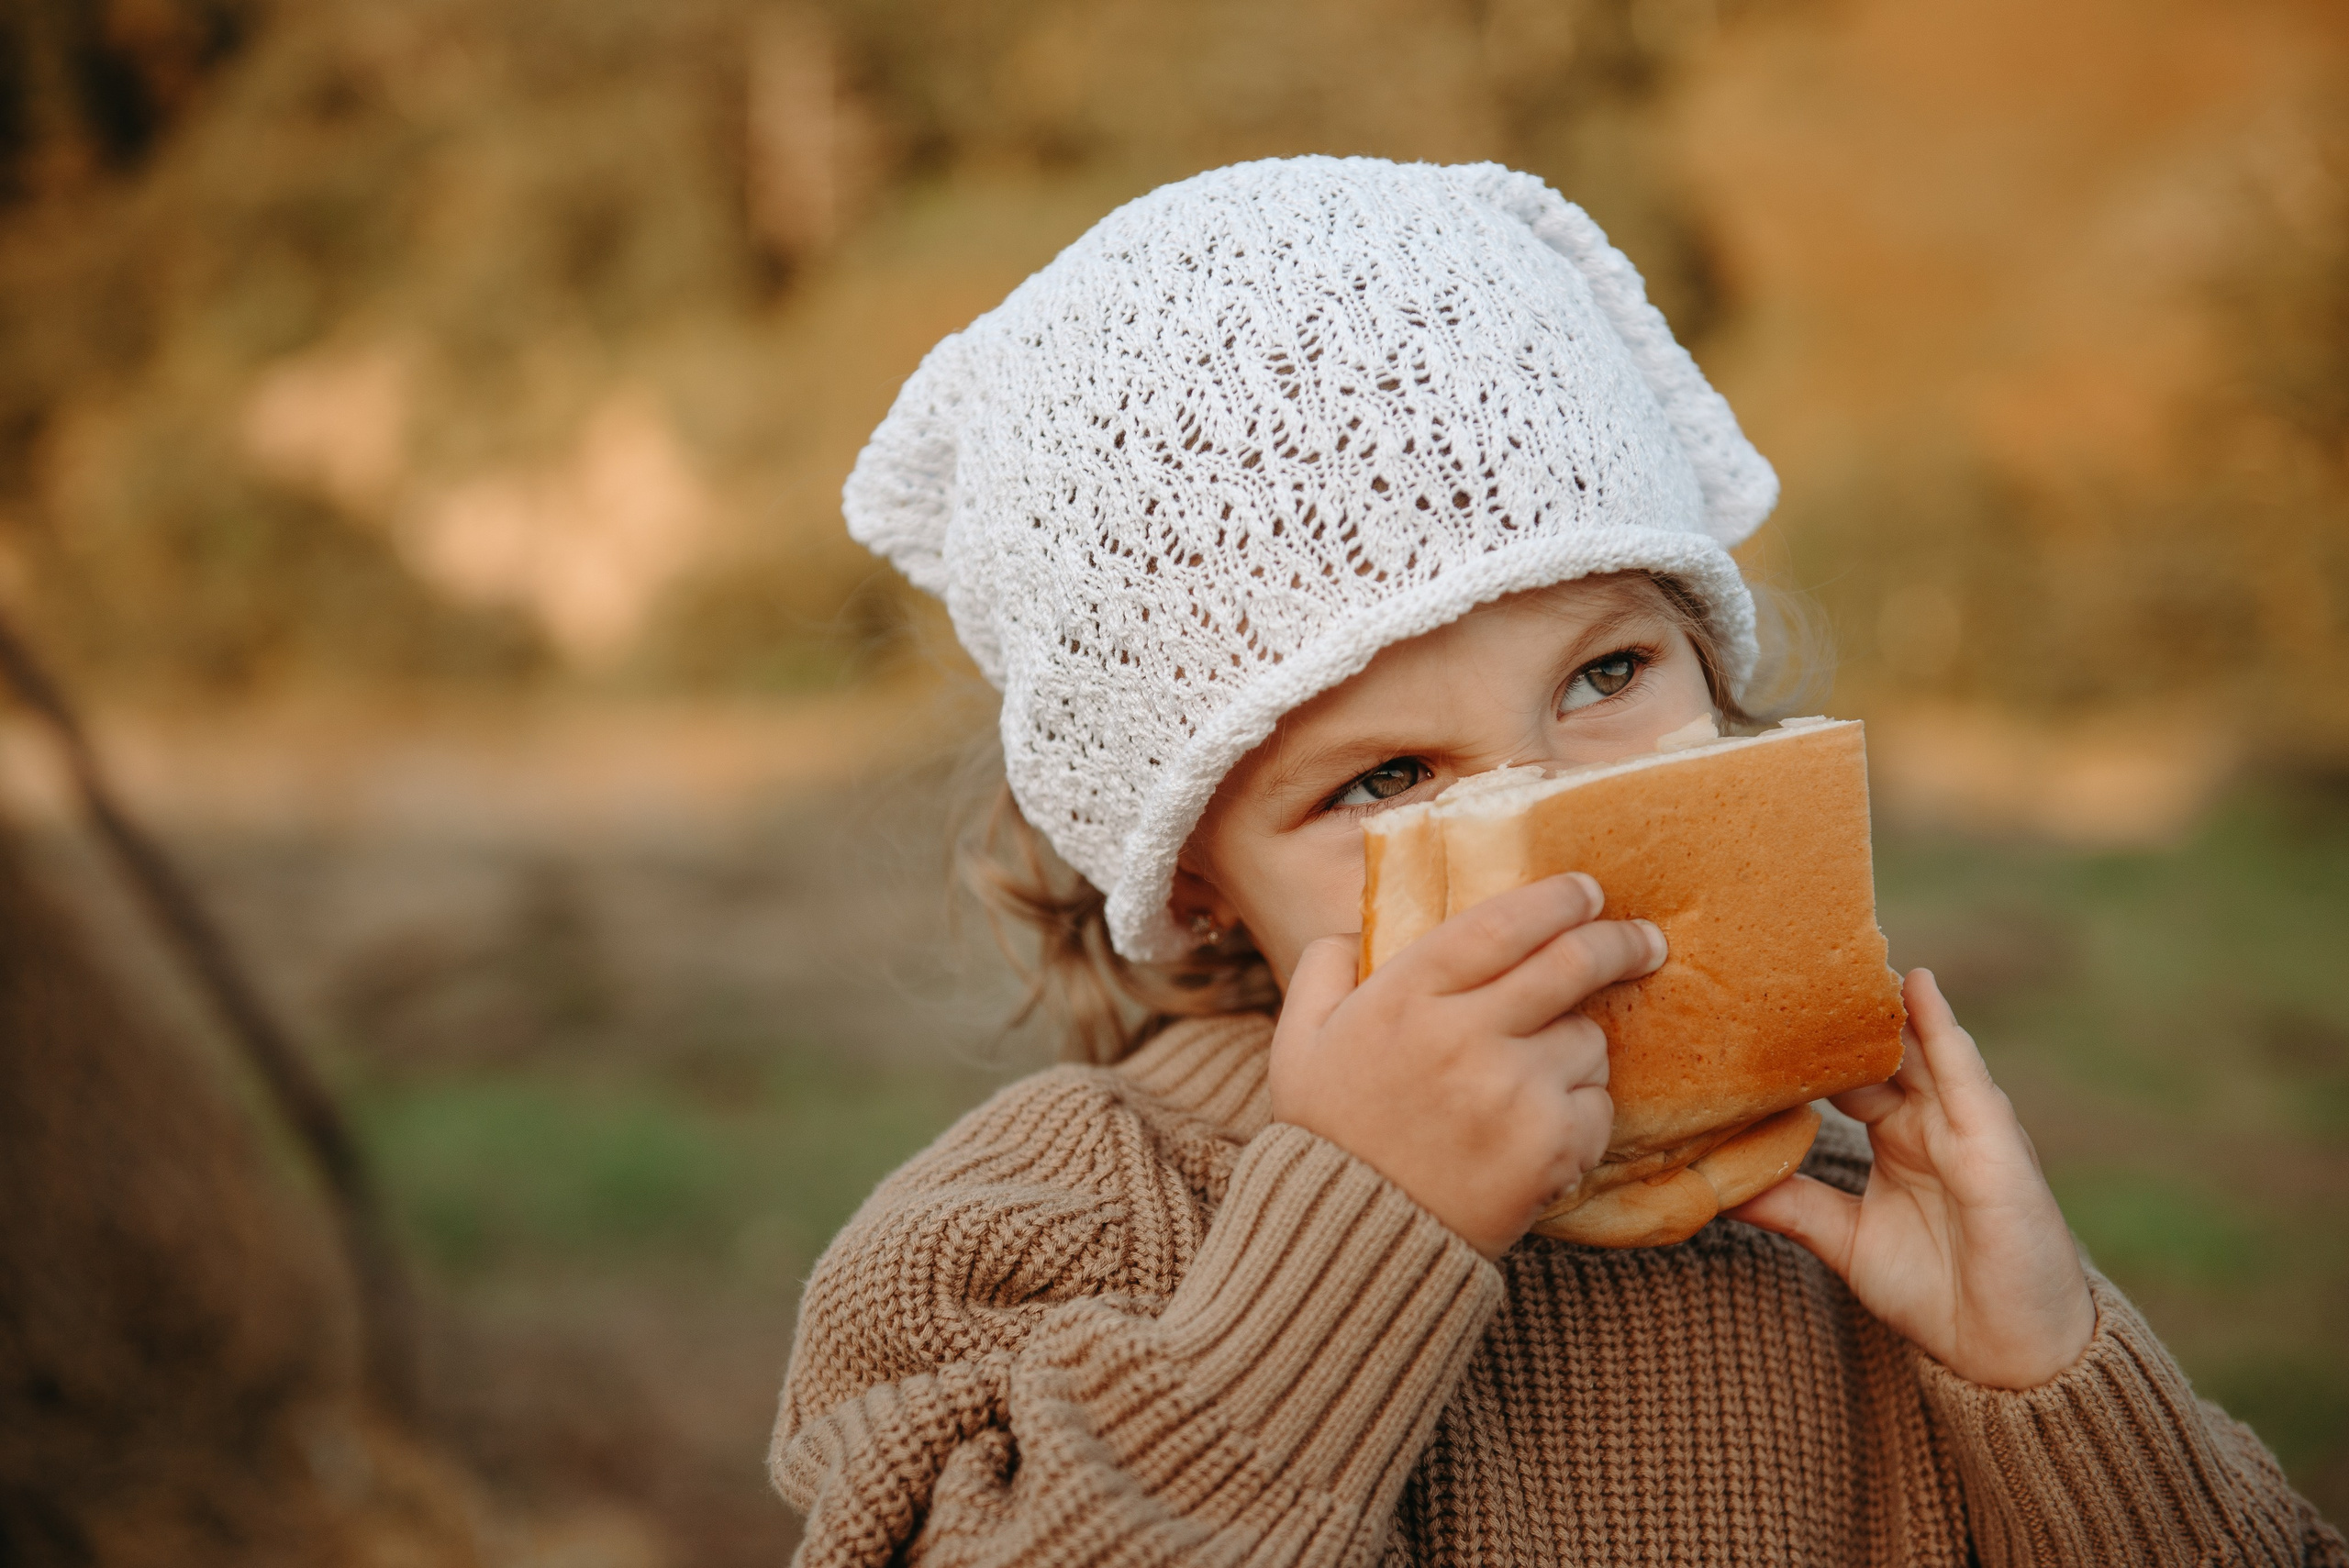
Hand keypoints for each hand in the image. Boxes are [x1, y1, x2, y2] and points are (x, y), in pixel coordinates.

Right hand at [1269, 873, 1664, 1259]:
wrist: (1354, 1241)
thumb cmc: (1328, 1133)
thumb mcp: (1299, 1038)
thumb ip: (1326, 964)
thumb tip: (1362, 924)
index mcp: (1406, 996)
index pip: (1501, 922)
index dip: (1557, 898)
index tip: (1587, 890)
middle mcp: (1464, 1034)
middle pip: (1571, 963)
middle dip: (1619, 942)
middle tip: (1643, 940)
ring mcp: (1512, 1091)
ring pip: (1589, 1039)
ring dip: (1577, 1045)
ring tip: (1533, 1076)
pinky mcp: (1550, 1147)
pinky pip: (1597, 1105)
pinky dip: (1579, 1111)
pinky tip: (1535, 1129)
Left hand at [1728, 969, 2095, 1388]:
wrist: (2010, 1351)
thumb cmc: (1936, 1294)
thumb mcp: (1842, 1239)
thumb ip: (1789, 1205)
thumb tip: (1714, 1189)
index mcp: (1894, 1138)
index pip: (1843, 1074)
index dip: (1805, 1045)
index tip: (1753, 1008)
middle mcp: (1928, 1121)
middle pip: (1877, 1050)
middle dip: (1838, 1010)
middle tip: (1785, 960)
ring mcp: (1963, 1124)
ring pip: (1917, 1048)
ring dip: (1883, 1003)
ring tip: (1840, 951)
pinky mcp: (1995, 1139)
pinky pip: (1965, 1073)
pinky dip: (1942, 1029)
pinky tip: (1916, 986)